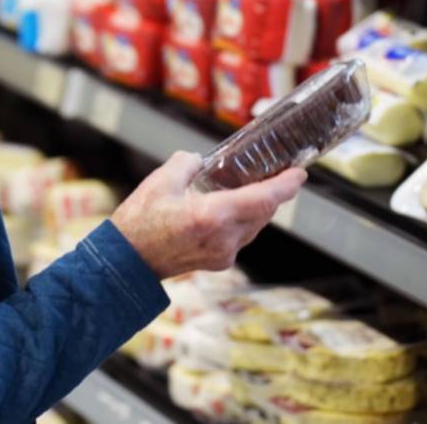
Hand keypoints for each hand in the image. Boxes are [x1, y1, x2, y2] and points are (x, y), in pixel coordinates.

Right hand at [110, 151, 306, 279]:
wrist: (126, 264)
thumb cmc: (139, 223)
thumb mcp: (161, 182)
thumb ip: (186, 163)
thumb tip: (199, 161)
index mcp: (212, 216)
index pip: (263, 199)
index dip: (286, 185)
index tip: (300, 173)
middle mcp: (224, 238)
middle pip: (263, 212)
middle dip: (274, 193)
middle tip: (280, 173)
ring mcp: (223, 253)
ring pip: (254, 226)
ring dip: (259, 207)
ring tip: (257, 188)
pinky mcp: (218, 261)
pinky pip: (241, 236)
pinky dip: (243, 220)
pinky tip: (234, 208)